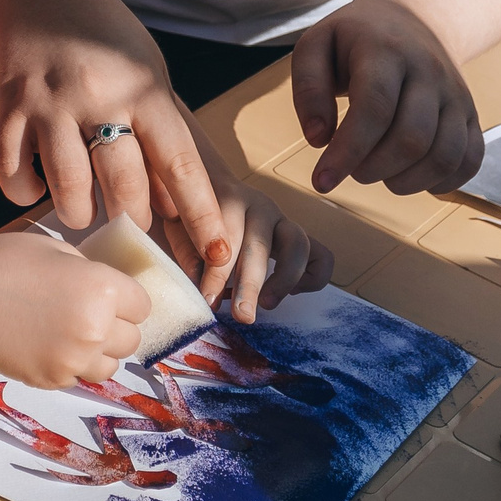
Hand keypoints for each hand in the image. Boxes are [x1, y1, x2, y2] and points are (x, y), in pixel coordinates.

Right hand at [0, 0, 230, 278]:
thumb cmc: (105, 38)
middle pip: (124, 187)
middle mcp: (98, 97)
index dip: (201, 214)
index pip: (180, 163)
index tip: (217, 254)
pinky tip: (38, 184)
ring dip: (80, 213)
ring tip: (84, 209)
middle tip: (132, 222)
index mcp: (143, 89)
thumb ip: (161, 132)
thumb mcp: (149, 73)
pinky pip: (14, 175)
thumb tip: (177, 205)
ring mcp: (48, 105)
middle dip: (135, 220)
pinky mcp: (6, 110)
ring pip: (70, 191)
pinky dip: (26, 192)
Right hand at [0, 232, 147, 387]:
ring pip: (110, 365)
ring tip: (71, 333)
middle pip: (132, 339)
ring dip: (99, 351)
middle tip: (89, 313)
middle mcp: (96, 329)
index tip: (112, 296)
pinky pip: (80, 378)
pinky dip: (73, 365)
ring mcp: (75, 360)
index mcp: (103, 290)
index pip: (143, 305)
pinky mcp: (53, 380)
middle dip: (116, 326)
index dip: (127, 299)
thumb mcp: (59, 251)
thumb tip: (111, 293)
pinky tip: (49, 344)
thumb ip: (92, 274)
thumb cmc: (5, 263)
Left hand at [160, 180, 333, 323]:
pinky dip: (312, 279)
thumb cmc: (190, 213)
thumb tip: (202, 289)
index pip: (226, 236)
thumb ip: (187, 252)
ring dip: (284, 280)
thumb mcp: (178, 225)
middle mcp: (260, 207)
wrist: (207, 184)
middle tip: (242, 315)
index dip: (217, 271)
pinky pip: (322, 257)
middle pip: (261, 244)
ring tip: (267, 304)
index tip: (207, 300)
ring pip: (298, 246)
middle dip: (251, 284)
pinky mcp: (298, 237)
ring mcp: (283, 221)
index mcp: (228, 198)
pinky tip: (289, 293)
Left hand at [290, 0, 484, 195]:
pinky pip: (468, 160)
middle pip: (411, 139)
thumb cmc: (356, 39)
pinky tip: (410, 176)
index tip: (321, 180)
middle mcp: (429, 71)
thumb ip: (308, 88)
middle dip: (373, 169)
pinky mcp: (471, 115)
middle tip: (350, 168)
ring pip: (443, 156)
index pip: (374, 108)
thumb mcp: (316, 45)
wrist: (415, 18)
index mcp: (386, 50)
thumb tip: (318, 139)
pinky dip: (440, 182)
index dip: (347, 151)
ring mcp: (456, 95)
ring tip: (378, 173)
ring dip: (405, 182)